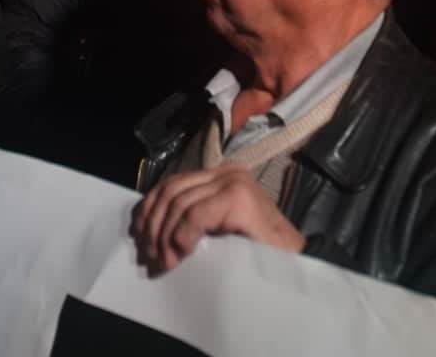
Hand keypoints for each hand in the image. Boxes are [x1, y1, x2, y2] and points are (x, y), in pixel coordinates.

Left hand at [130, 163, 304, 275]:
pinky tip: (181, 254)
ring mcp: (233, 181)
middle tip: (150, 258)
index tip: (139, 239)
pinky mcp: (238, 197)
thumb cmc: (257, 253)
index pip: (170, 184)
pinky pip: (195, 214)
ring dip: (164, 237)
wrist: (296, 262)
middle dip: (153, 226)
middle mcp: (226, 172)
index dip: (148, 211)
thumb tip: (149, 230)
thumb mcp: (216, 231)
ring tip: (164, 263)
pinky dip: (181, 235)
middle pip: (170, 191)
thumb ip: (191, 220)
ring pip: (178, 203)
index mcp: (219, 176)